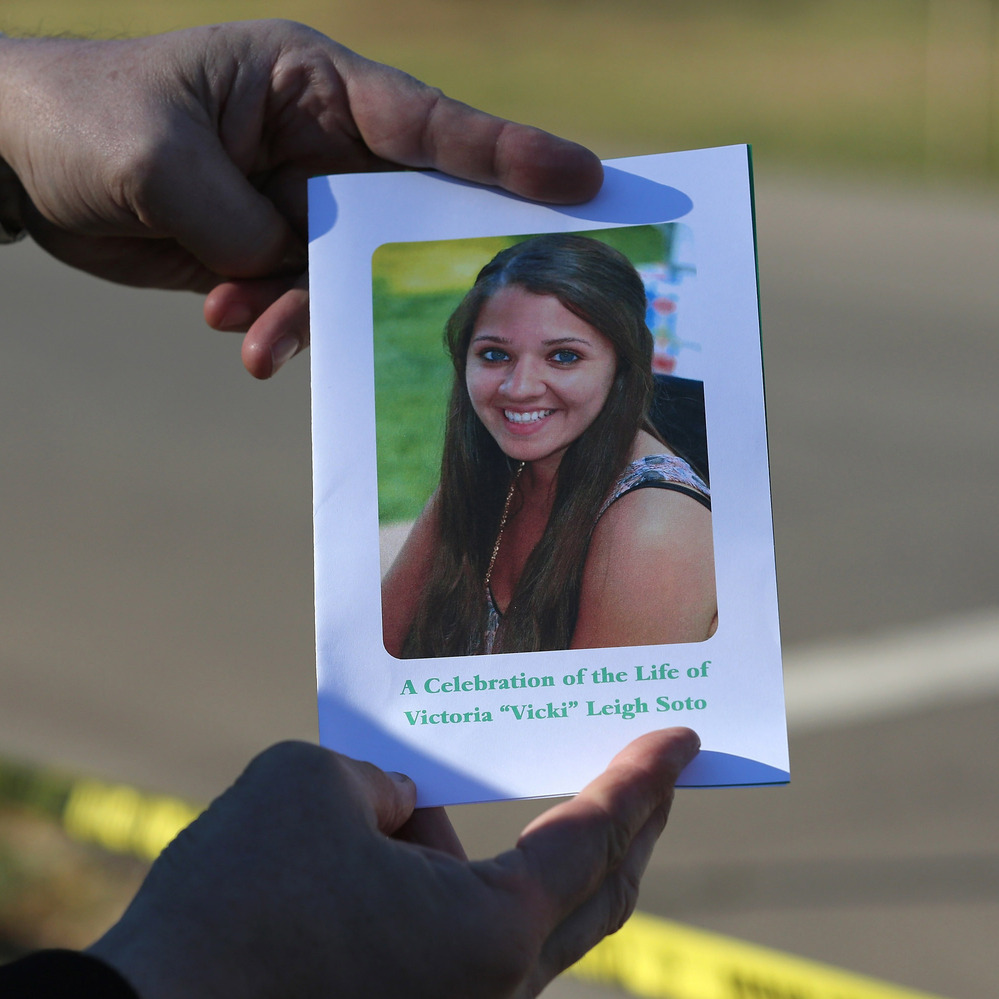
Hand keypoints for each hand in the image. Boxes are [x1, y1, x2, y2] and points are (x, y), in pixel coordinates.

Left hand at [0, 22, 601, 376]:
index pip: (427, 122)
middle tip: (482, 305)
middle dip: (420, 260)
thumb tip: (286, 268)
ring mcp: (301, 201)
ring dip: (309, 312)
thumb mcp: (157, 159)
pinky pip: (305, 298)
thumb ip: (241, 221)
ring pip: (349, 273)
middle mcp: (320, 143)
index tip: (584, 181)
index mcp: (310, 85)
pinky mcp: (272, 249)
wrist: (30, 165)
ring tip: (252, 337)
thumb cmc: (86, 121)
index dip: (508, 156)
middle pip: (408, 209)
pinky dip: (276, 323)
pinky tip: (232, 332)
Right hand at [88, 730, 698, 998]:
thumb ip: (387, 787)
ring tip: (431, 806)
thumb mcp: (317, 785)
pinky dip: (456, 886)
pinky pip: (462, 940)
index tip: (683, 738)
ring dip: (504, 852)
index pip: (593, 838)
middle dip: (629, 823)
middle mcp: (491, 993)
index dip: (642, 778)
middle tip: (656, 768)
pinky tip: (406, 846)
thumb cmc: (237, 898)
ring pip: (517, 918)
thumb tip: (408, 817)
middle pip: (595, 897)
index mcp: (491, 935)